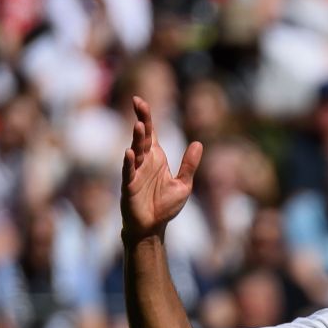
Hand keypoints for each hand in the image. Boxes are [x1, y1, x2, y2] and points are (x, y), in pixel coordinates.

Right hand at [121, 95, 202, 241]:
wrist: (153, 226)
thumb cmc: (165, 205)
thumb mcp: (183, 184)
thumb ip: (189, 165)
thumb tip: (198, 143)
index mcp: (156, 158)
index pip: (150, 133)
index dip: (145, 117)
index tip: (140, 101)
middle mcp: (144, 162)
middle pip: (142, 137)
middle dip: (141, 121)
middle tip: (139, 104)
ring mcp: (135, 173)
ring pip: (135, 152)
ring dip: (136, 139)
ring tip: (139, 126)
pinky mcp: (129, 186)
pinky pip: (128, 172)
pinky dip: (129, 163)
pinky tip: (130, 153)